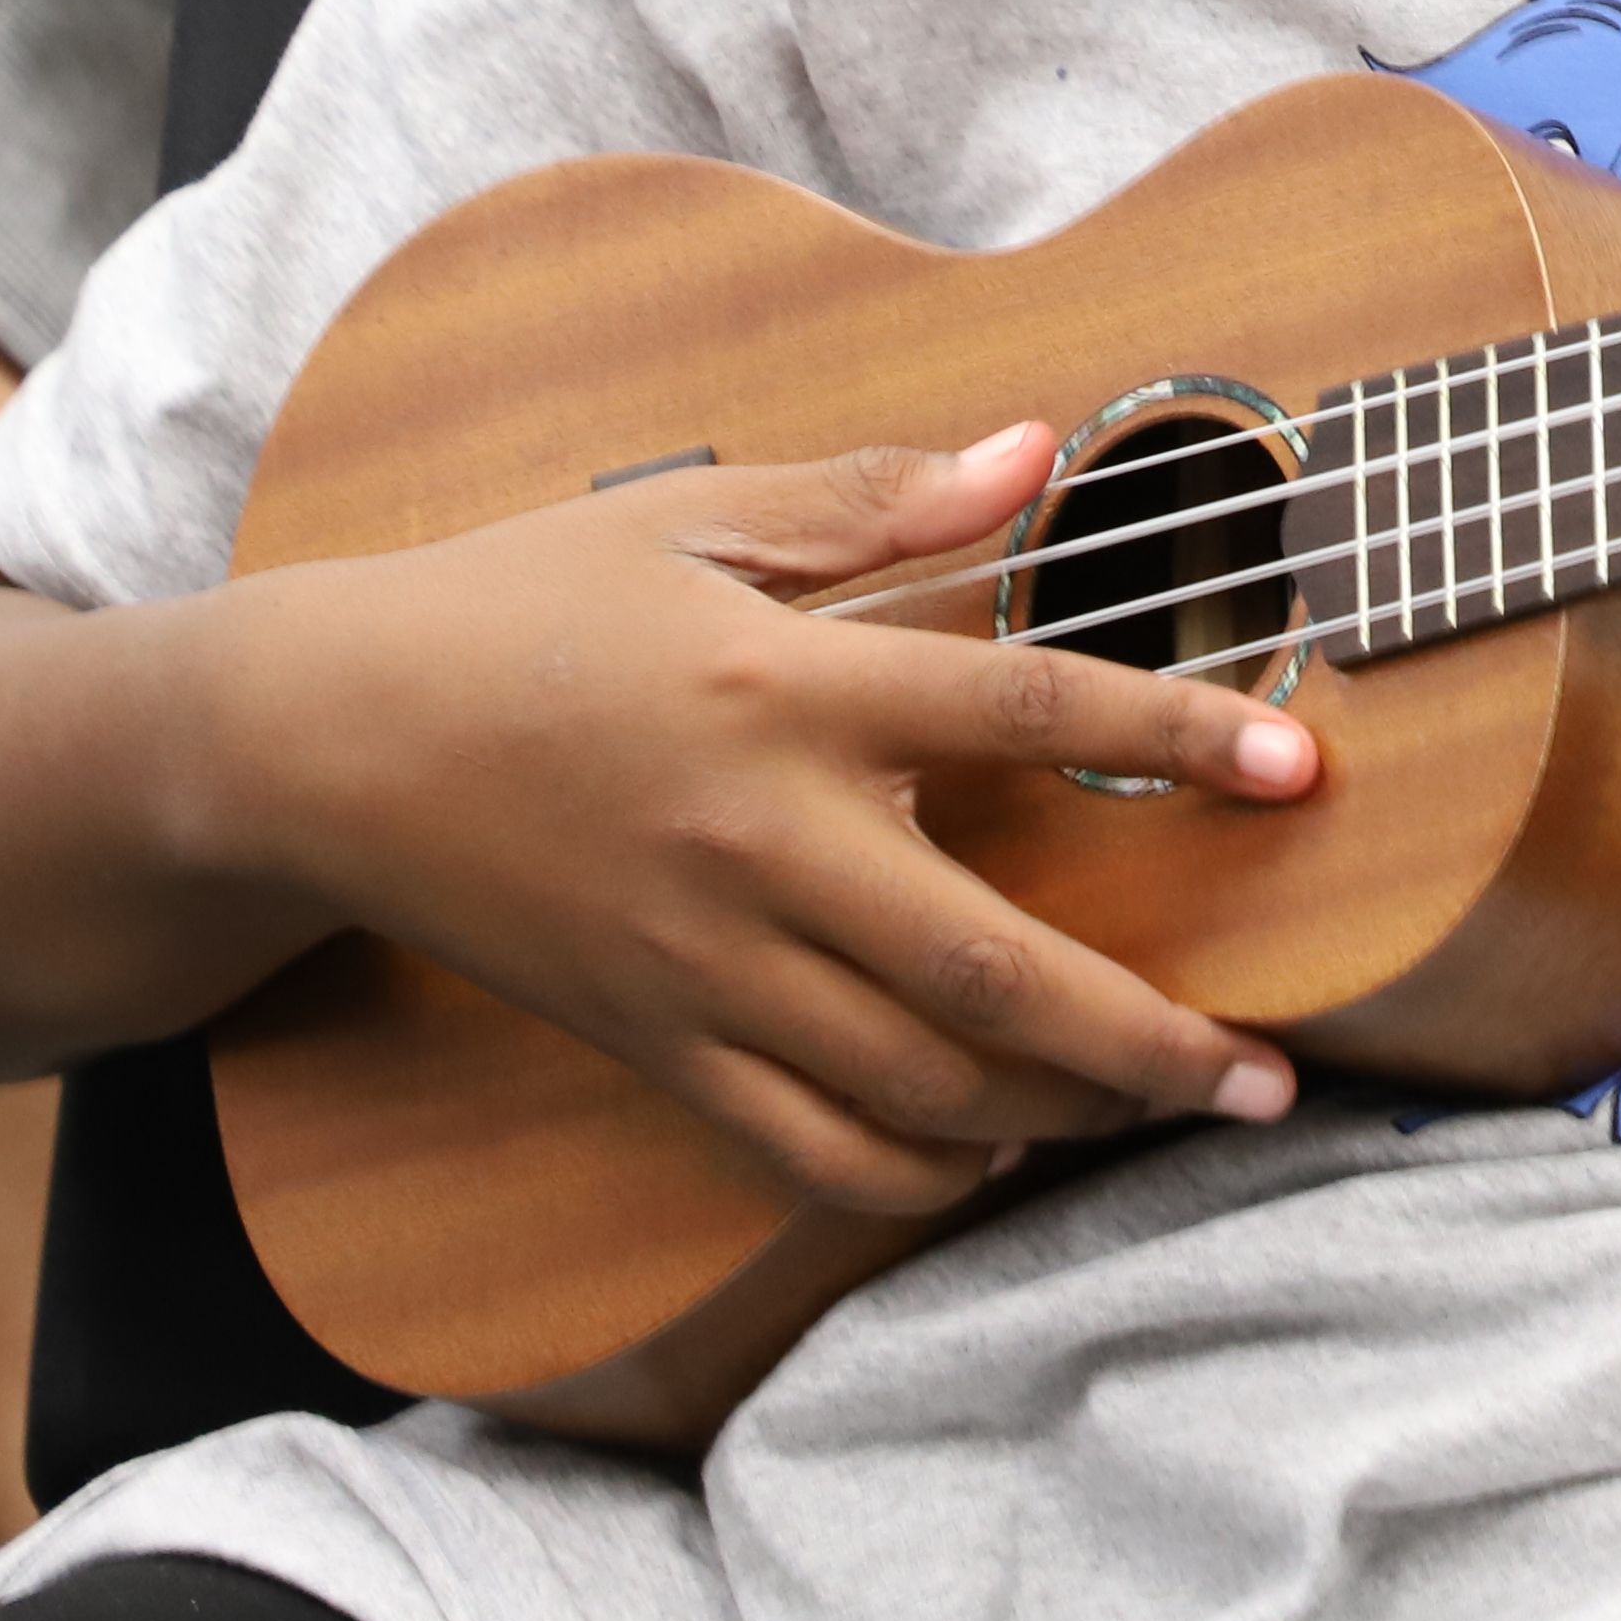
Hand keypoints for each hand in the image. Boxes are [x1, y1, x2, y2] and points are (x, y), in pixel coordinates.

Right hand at [216, 423, 1324, 1217]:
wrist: (324, 741)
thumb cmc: (515, 605)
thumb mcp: (686, 516)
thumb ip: (873, 498)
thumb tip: (1037, 449)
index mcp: (786, 686)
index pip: (1021, 709)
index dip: (1172, 736)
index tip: (1297, 773)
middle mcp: (760, 840)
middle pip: (990, 964)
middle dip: (1148, 1038)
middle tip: (1267, 1079)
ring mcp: (704, 960)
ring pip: (914, 1078)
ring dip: (1057, 1113)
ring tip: (1163, 1112)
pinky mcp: (653, 1039)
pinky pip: (804, 1146)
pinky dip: (914, 1170)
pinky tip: (989, 1151)